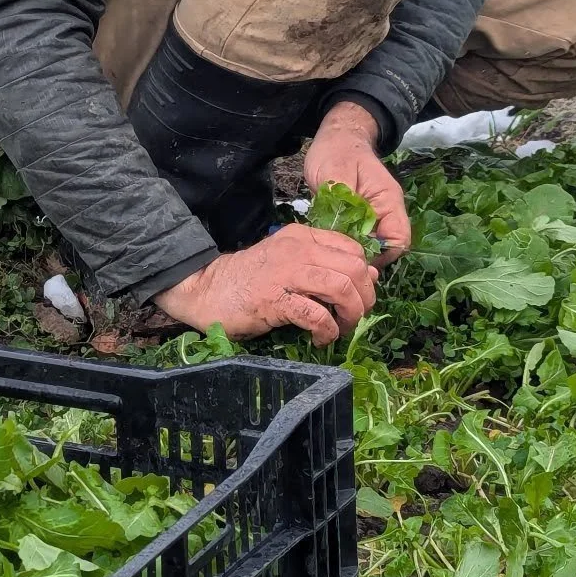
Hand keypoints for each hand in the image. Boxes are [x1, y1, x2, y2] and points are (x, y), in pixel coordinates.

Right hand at [152, 225, 378, 345]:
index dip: (365, 274)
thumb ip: (323, 264)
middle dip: (365, 297)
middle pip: (353, 267)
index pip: (352, 248)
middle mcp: (298, 249)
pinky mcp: (275, 299)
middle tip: (356, 316)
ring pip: (341, 287)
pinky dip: (327, 331)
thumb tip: (369, 274)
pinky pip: (316, 315)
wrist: (206, 289)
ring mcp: (286, 272)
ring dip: (351, 314)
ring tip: (343, 329)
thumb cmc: (249, 280)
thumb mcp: (289, 263)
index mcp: (302, 237)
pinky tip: (321, 339)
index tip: (360, 295)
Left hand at [305, 101, 410, 267]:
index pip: (398, 241)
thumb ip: (343, 205)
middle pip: (384, 249)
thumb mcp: (335, 174)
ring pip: (368, 246)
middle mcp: (386, 212)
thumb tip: (345, 237)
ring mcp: (373, 216)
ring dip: (350, 250)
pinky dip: (343, 242)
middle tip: (335, 256)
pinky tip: (326, 240)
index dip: (378, 254)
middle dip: (361, 256)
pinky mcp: (358, 218)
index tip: (353, 256)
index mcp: (388, 201)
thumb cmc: (336, 151)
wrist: (337, 137)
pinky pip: (355, 238)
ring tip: (329, 248)